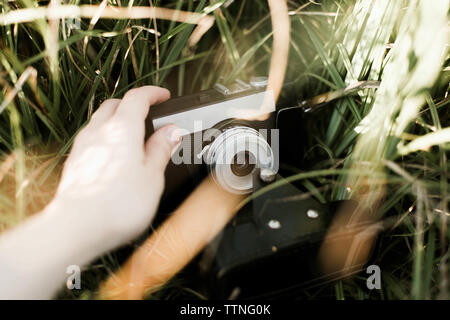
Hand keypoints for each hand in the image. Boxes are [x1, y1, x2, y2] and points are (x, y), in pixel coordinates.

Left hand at [52, 86, 181, 249]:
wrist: (77, 228)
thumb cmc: (117, 205)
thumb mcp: (152, 176)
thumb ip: (161, 150)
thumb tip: (171, 132)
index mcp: (122, 129)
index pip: (138, 98)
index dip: (153, 93)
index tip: (164, 96)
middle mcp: (99, 132)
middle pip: (115, 104)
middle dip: (134, 104)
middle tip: (150, 115)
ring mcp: (83, 146)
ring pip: (101, 120)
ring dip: (119, 120)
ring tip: (135, 138)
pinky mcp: (75, 162)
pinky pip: (93, 139)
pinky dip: (108, 138)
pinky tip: (116, 157)